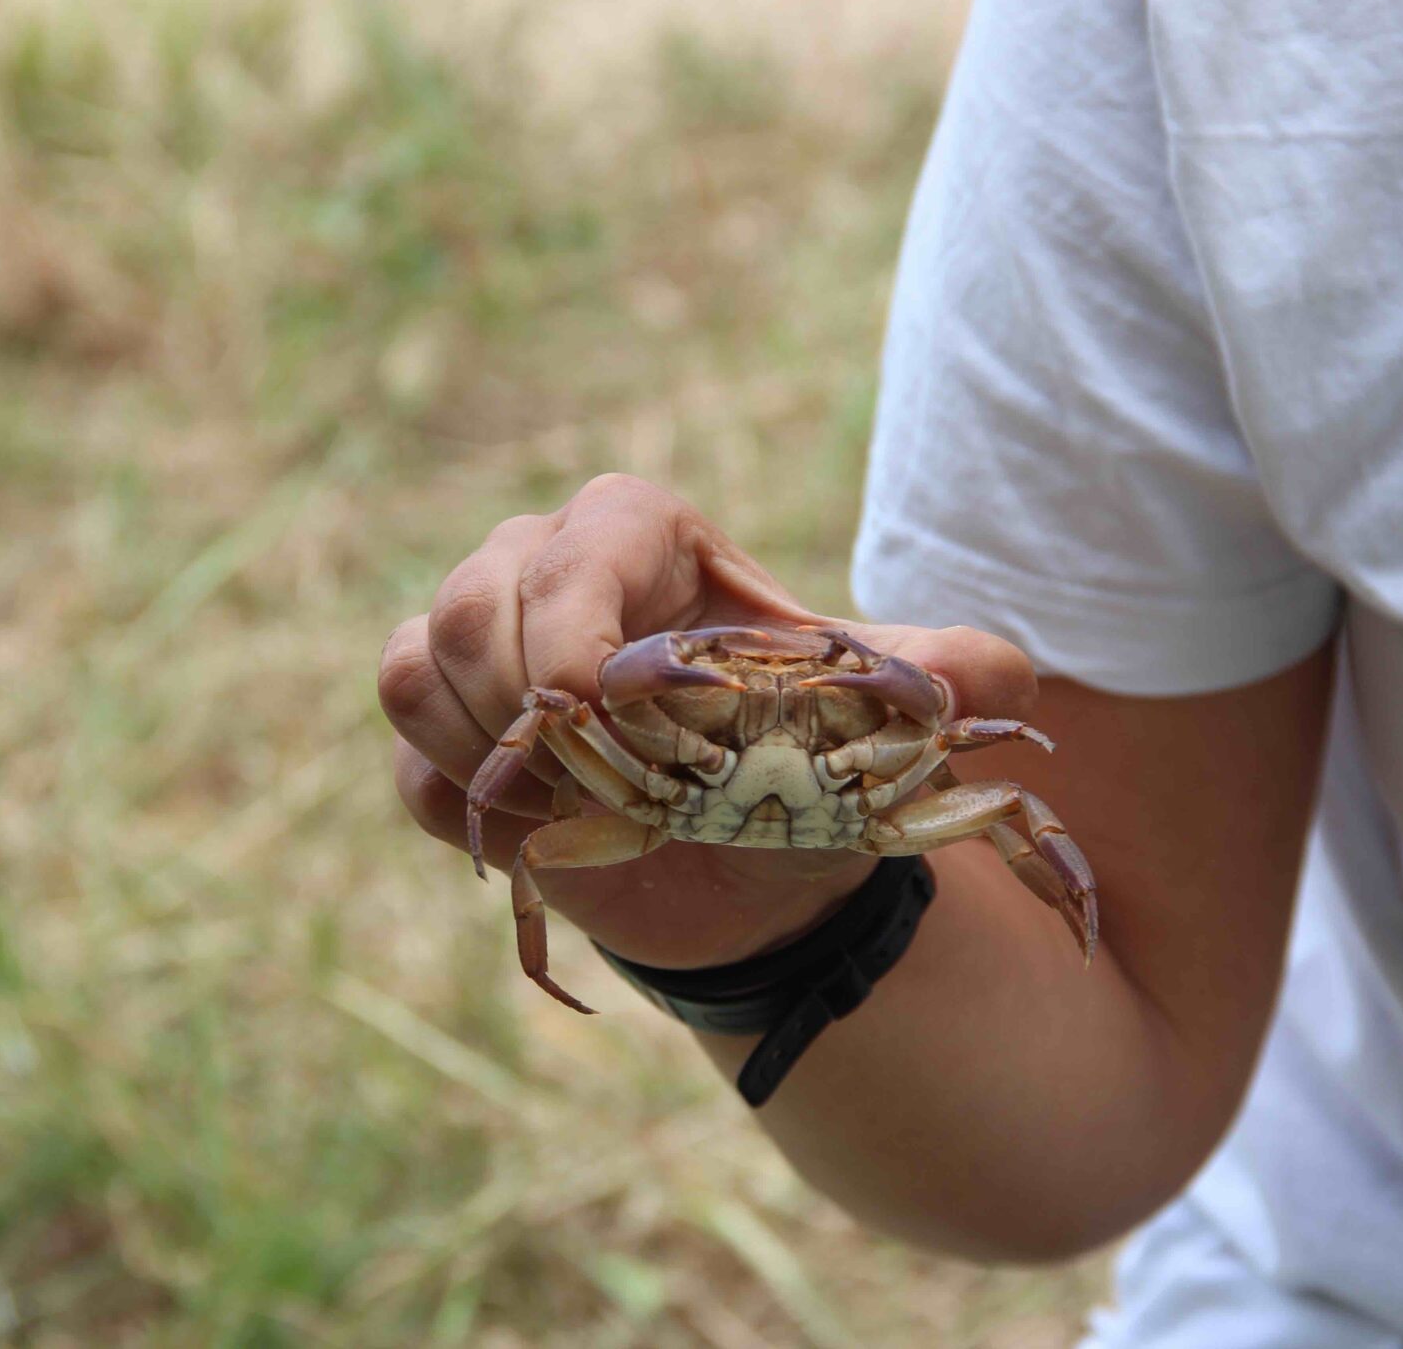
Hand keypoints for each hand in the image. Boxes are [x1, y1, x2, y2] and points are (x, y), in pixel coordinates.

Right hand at [378, 474, 1038, 985]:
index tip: (604, 715)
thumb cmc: (807, 763)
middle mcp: (543, 565)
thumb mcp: (882, 724)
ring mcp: (476, 645)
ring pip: (420, 668)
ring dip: (496, 757)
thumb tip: (994, 674)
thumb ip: (949, 679)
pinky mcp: (439, 733)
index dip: (575, 624)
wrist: (749, 869)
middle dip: (535, 712)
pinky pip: (408, 755)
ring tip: (590, 808)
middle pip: (475, 604)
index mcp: (643, 533)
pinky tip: (546, 835)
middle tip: (618, 787)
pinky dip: (467, 804)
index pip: (578, 542)